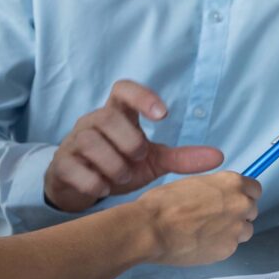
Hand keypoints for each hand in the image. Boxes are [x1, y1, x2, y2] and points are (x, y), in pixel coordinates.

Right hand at [45, 80, 222, 212]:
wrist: (81, 189)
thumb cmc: (118, 166)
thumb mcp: (151, 161)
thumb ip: (180, 157)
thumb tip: (218, 156)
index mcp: (118, 116)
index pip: (124, 90)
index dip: (142, 96)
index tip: (163, 114)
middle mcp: (93, 123)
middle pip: (107, 117)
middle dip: (128, 140)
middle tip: (138, 158)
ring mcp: (74, 142)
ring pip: (90, 141)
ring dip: (112, 162)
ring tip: (122, 177)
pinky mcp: (60, 164)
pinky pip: (73, 166)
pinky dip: (92, 179)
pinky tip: (102, 187)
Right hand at [142, 172, 259, 265]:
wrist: (151, 229)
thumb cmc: (164, 204)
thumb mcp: (193, 183)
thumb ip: (215, 189)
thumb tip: (222, 195)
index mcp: (232, 183)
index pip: (255, 189)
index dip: (243, 195)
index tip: (235, 200)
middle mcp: (240, 204)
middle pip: (251, 210)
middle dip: (237, 214)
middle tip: (216, 218)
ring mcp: (236, 228)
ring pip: (245, 231)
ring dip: (231, 231)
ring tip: (207, 232)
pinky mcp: (228, 249)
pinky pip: (231, 246)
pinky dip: (219, 246)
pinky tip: (201, 243)